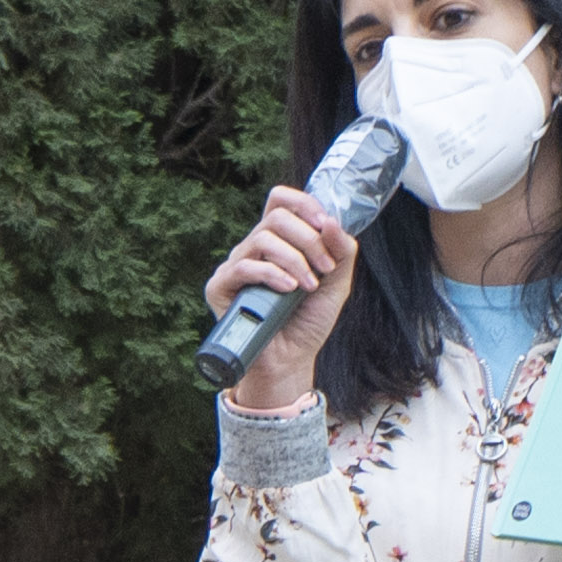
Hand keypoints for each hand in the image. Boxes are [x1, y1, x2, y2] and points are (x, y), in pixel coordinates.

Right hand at [202, 187, 361, 414]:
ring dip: (294, 260)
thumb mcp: (336, 284)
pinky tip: (289, 290)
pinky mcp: (220, 287)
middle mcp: (254, 248)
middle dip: (308, 239)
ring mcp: (236, 266)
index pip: (281, 200)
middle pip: (277, 216)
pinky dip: (272, 275)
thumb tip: (332, 221)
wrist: (290, 361)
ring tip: (309, 287)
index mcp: (279, 240)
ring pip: (262, 239)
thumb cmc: (308, 322)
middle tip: (326, 268)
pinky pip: (244, 267)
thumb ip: (341, 252)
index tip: (325, 225)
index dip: (304, 204)